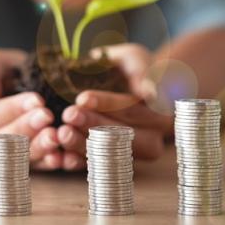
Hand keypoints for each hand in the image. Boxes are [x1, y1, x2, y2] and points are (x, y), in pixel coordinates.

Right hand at [0, 48, 61, 169]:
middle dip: (25, 130)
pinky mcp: (18, 168)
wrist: (3, 92)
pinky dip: (47, 164)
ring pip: (14, 161)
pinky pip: (31, 170)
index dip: (12, 110)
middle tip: (47, 117)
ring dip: (36, 150)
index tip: (36, 99)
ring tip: (56, 137)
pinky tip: (62, 157)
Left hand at [57, 44, 170, 166]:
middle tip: (69, 114)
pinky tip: (62, 157)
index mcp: (162, 110)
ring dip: (84, 145)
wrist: (125, 84)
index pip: (134, 108)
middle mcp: (154, 135)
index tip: (83, 98)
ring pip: (111, 152)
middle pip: (123, 133)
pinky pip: (99, 165)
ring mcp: (136, 151)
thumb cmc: (130, 67)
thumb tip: (150, 90)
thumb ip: (144, 72)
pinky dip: (79, 162)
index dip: (107, 104)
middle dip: (93, 125)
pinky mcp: (117, 159)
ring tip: (62, 133)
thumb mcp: (136, 60)